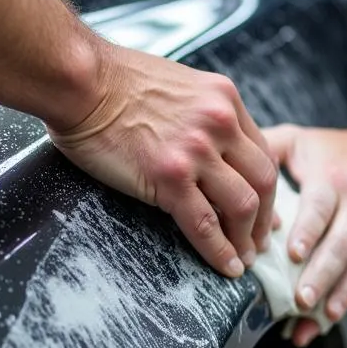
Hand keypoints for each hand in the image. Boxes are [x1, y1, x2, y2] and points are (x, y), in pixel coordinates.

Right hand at [49, 43, 277, 278]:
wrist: (79, 80)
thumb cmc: (112, 81)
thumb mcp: (178, 84)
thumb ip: (201, 112)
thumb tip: (208, 145)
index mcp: (224, 98)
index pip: (262, 151)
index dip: (267, 187)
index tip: (266, 208)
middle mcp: (220, 122)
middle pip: (264, 180)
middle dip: (266, 217)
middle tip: (258, 241)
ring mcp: (197, 151)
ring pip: (243, 205)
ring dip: (246, 239)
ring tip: (243, 259)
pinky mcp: (169, 177)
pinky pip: (205, 224)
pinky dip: (220, 251)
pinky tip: (226, 267)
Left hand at [263, 122, 346, 347]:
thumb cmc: (333, 149)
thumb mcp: (300, 140)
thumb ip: (266, 148)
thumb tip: (226, 164)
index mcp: (331, 179)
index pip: (319, 207)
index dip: (308, 230)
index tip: (293, 253)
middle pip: (339, 242)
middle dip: (320, 273)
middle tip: (299, 298)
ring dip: (333, 291)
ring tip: (310, 313)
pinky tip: (328, 319)